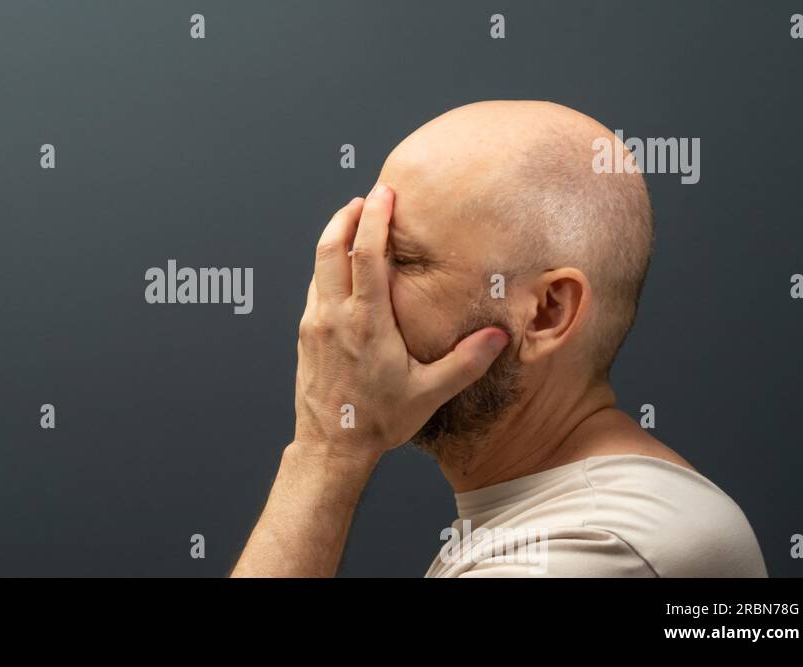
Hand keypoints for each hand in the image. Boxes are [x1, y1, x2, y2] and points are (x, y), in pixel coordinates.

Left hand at [293, 184, 508, 462]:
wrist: (331, 446)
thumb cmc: (380, 421)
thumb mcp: (429, 393)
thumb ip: (466, 362)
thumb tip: (498, 335)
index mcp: (366, 323)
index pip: (365, 255)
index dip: (373, 219)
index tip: (384, 193)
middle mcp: (334, 316)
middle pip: (329, 247)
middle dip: (345, 215)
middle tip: (365, 197)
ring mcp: (314, 323)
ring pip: (318, 266)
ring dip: (334, 239)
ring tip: (355, 224)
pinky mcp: (304, 334)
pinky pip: (315, 288)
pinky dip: (328, 267)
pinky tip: (344, 269)